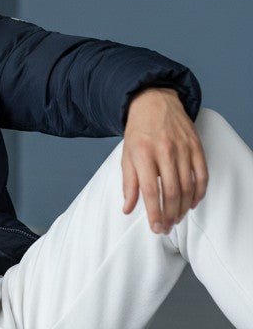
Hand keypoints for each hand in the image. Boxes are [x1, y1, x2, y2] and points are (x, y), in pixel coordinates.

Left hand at [122, 88, 208, 233]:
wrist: (154, 101)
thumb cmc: (138, 131)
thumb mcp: (126, 155)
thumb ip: (128, 183)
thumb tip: (128, 209)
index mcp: (143, 153)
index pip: (150, 190)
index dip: (154, 213)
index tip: (156, 228)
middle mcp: (164, 151)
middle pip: (171, 192)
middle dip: (170, 215)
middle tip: (167, 228)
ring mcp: (183, 148)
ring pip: (188, 186)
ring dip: (184, 207)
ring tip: (177, 218)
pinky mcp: (196, 146)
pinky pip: (202, 174)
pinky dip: (199, 192)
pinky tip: (192, 203)